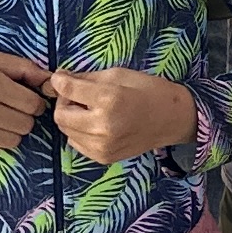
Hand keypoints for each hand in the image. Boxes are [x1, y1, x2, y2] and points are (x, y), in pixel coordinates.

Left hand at [48, 65, 197, 164]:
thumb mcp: (117, 75)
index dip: (60, 81)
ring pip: (66, 131)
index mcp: (108, 100)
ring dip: (72, 118)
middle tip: (79, 96)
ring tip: (90, 111)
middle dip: (65, 102)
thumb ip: (85, 78)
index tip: (61, 78)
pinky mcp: (103, 157)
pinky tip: (96, 124)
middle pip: (60, 115)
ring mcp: (102, 146)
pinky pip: (76, 143)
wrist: (172, 119)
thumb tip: (59, 80)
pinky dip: (80, 132)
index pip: (67, 90)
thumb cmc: (147, 91)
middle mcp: (102, 126)